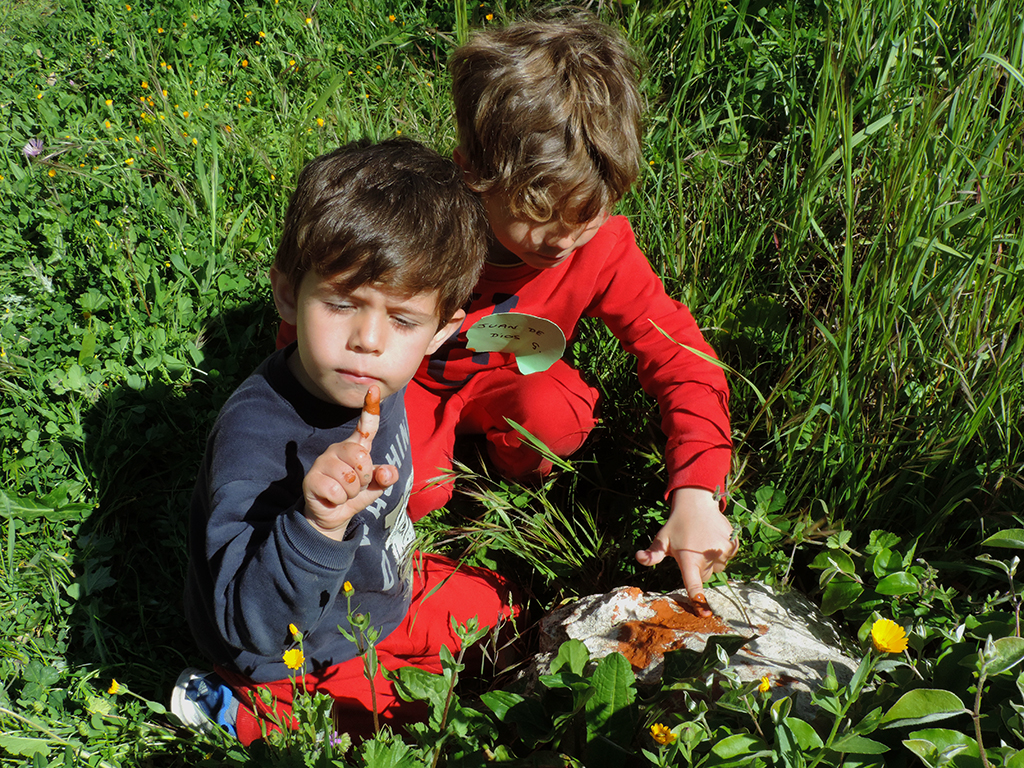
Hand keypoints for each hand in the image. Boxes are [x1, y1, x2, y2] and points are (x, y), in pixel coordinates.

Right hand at [302, 386, 397, 540]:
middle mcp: (337, 449)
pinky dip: (339, 500)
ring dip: (351, 492)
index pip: (365, 427)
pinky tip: (332, 498)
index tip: (374, 389)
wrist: (333, 515)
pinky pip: (336, 491)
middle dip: (364, 477)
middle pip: (361, 457)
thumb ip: (386, 477)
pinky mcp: (311, 479)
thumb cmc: (355, 494)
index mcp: (355, 447)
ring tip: (343, 492)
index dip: (370, 409)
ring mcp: (323, 462)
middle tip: (355, 485)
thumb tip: (387, 472)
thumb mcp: (377, 487)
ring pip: (349, 478)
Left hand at [635, 487, 737, 615]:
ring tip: (702, 543)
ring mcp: (722, 551)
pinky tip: (712, 539)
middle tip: (692, 550)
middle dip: (699, 568)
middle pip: (705, 577)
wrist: (697, 503)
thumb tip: (639, 558)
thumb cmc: (677, 525)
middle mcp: (707, 556)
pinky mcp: (733, 545)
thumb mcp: (662, 539)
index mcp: (688, 559)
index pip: (693, 583)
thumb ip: (653, 554)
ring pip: (718, 568)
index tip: (705, 614)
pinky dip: (722, 552)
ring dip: (711, 560)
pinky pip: (727, 558)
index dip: (698, 599)